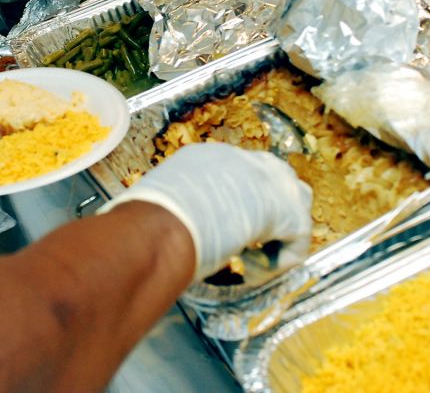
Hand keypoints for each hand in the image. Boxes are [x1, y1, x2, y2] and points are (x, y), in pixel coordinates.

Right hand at [101, 142, 311, 281]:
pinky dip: (278, 262)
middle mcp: (244, 161)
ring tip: (252, 257)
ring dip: (277, 233)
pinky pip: (297, 241)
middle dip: (264, 212)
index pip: (235, 175)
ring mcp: (271, 183)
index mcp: (208, 157)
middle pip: (271, 182)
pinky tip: (253, 271)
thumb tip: (132, 230)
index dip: (232, 205)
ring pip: (294, 206)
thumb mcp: (152, 206)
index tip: (223, 228)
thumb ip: (158, 213)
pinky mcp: (290, 213)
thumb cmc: (149, 218)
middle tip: (245, 242)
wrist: (167, 223)